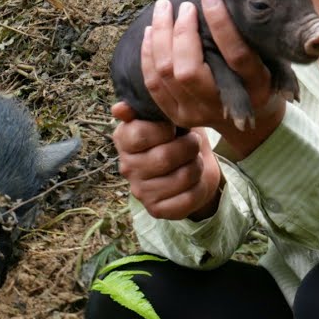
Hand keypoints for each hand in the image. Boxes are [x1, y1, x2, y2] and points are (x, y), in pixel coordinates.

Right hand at [112, 102, 221, 219]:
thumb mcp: (166, 116)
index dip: (165, 130)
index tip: (174, 128)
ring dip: (197, 166)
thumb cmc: (178, 136)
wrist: (194, 165)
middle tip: (193, 142)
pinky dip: (199, 187)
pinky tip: (195, 180)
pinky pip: (187, 198)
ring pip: (182, 178)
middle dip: (189, 147)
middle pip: (164, 158)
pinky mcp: (156, 210)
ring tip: (194, 159)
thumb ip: (144, 108)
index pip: (140, 135)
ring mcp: (141, 191)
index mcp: (124, 140)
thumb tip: (119, 109)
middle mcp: (127, 168)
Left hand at [141, 0, 283, 152]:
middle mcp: (223, 105)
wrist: (252, 119)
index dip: (220, 23)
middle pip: (188, 69)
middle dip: (180, 31)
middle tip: (182, 5)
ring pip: (165, 74)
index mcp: (255, 88)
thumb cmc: (260, 76)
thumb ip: (249, 33)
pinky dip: (148, 54)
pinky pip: (153, 83)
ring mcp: (196, 113)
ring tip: (162, 10)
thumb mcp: (270, 57)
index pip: (236, 55)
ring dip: (159, 37)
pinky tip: (149, 32)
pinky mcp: (177, 116)